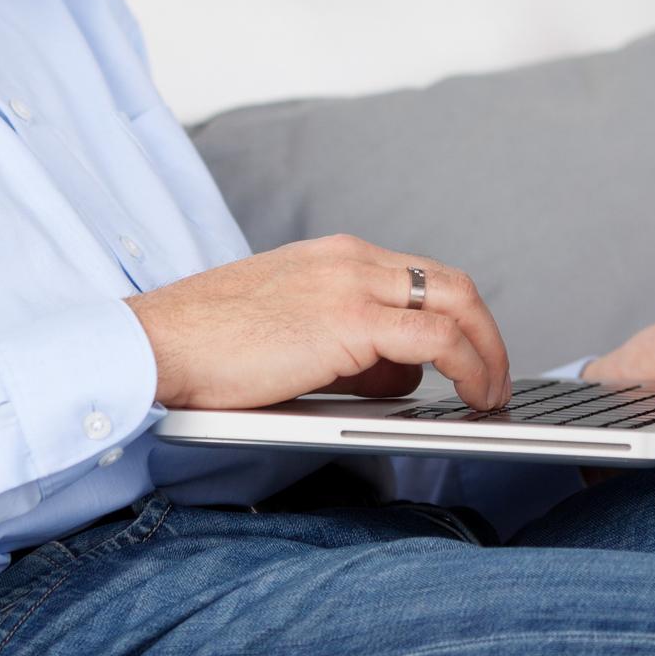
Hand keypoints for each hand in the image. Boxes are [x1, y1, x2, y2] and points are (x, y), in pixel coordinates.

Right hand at [127, 234, 511, 412]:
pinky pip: (437, 338)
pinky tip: (473, 398)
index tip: (472, 359)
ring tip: (491, 396)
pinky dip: (469, 365)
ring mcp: (351, 284)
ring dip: (487, 353)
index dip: (458, 319)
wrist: (159, 342)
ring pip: (455, 302)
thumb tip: (403, 380)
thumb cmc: (209, 348)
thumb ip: (350, 349)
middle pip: (451, 283)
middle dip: (487, 333)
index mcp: (335, 257)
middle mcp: (350, 259)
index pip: (420, 277)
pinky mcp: (349, 321)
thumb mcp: (291, 334)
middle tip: (496, 380)